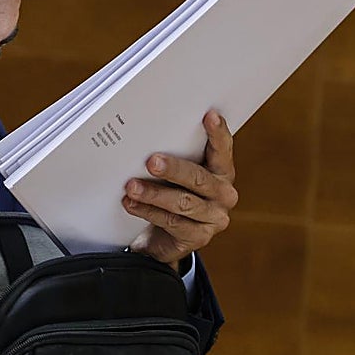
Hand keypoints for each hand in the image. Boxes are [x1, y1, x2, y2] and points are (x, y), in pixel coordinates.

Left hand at [123, 109, 238, 269]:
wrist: (162, 239)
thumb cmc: (168, 196)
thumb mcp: (173, 176)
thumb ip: (172, 157)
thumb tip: (147, 138)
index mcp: (221, 172)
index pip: (222, 149)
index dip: (217, 133)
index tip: (209, 115)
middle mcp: (223, 194)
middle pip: (199, 178)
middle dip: (173, 169)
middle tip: (151, 161)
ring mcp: (213, 217)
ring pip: (183, 203)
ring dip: (154, 194)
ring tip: (131, 187)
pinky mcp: (198, 237)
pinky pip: (171, 222)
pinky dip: (148, 211)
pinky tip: (131, 204)